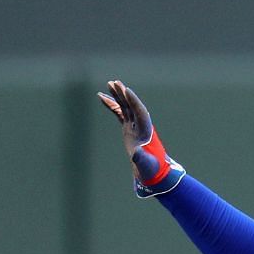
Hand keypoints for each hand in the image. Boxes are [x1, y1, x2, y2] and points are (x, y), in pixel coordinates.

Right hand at [96, 80, 184, 196]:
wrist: (152, 170)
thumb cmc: (151, 168)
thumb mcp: (146, 163)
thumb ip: (141, 158)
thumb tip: (136, 153)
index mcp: (146, 131)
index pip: (140, 112)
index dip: (134, 101)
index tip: (127, 90)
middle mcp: (141, 125)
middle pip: (132, 106)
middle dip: (124, 95)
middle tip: (115, 83)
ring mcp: (134, 125)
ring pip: (125, 107)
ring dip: (118, 96)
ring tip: (109, 83)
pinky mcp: (128, 128)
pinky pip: (119, 113)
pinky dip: (111, 105)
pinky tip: (101, 97)